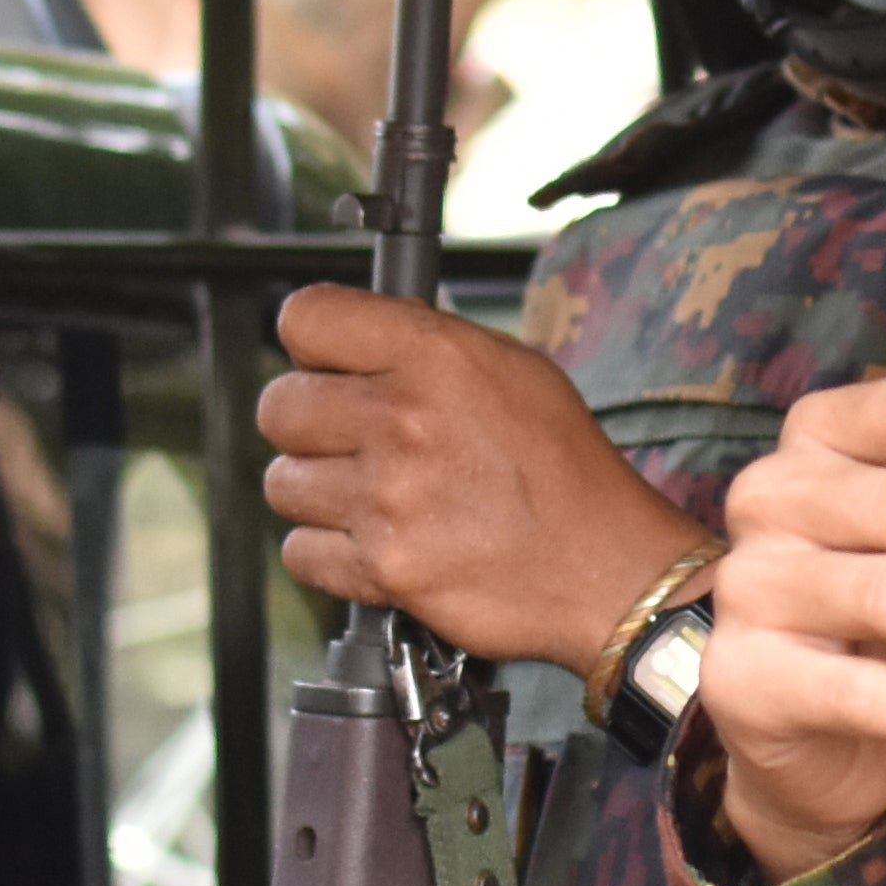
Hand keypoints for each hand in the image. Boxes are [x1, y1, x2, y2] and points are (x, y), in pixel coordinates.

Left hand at [258, 287, 710, 670]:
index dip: (312, 343)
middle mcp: (404, 419)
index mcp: (436, 356)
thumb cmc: (566, 470)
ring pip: (282, 482)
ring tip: (369, 496)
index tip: (326, 364)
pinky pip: (301, 552)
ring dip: (317, 491)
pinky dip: (327, 552)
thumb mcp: (513, 368)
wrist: (607, 567)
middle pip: (279, 406)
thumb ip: (427, 347)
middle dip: (308, 422)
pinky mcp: (382, 568)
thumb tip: (356, 343)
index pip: (307, 318)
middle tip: (349, 439)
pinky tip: (372, 541)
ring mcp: (387, 498)